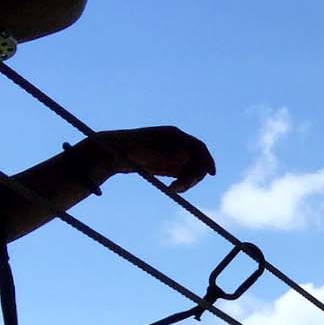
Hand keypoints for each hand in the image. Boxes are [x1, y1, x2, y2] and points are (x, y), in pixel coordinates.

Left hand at [91, 126, 216, 192]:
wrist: (111, 153)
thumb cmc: (126, 148)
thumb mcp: (146, 150)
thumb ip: (166, 153)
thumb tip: (186, 156)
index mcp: (173, 135)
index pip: (198, 147)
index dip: (207, 160)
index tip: (211, 173)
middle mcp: (177, 145)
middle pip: (197, 161)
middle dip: (194, 175)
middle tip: (182, 187)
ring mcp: (173, 156)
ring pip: (191, 171)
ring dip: (188, 182)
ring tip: (173, 190)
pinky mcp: (169, 167)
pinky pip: (182, 177)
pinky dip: (182, 184)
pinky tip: (172, 189)